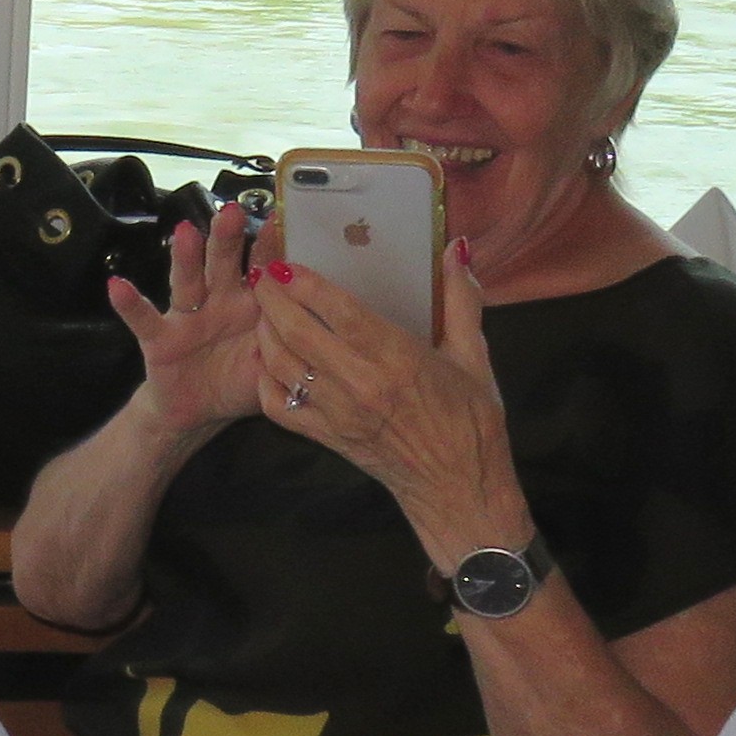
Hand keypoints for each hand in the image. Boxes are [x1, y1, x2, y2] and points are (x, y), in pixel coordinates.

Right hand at [105, 202, 271, 438]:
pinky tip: (117, 286)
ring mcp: (187, 318)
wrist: (198, 412)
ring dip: (186, 258)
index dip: (269, 248)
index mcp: (251, 305)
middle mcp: (218, 302)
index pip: (261, 269)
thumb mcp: (273, 365)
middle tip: (232, 212)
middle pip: (222, 264)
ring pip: (187, 282)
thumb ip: (290, 342)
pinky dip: (130, 304)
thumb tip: (315, 322)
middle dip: (227, 238)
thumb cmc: (238, 381)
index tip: (278, 221)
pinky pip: (145, 320)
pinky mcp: (160, 339)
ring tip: (185, 233)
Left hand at [255, 242, 516, 561]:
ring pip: (281, 365)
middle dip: (271, 299)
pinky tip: (266, 359)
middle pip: (298, 333)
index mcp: (397, 358)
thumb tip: (456, 248)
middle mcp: (360, 384)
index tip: (288, 264)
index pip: (339, 311)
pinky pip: (278, 406)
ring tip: (262, 311)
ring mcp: (337, 414)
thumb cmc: (470, 420)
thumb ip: (461, 300)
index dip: (307, 285)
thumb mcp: (473, 356)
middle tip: (261, 276)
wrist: (458, 487)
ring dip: (264, 334)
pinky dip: (265, 379)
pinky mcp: (325, 438)